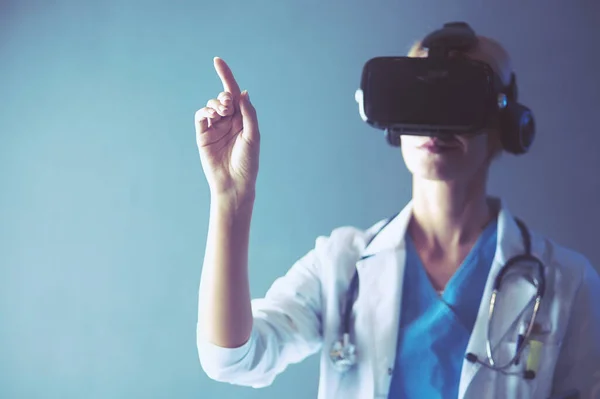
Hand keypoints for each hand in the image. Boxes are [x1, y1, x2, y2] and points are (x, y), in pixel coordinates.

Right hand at [195, 57, 259, 205]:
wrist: (234, 183)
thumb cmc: (247, 162)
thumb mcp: (253, 136)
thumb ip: (248, 113)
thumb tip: (242, 92)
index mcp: (242, 119)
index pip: (234, 93)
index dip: (225, 76)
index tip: (217, 60)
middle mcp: (228, 121)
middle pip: (223, 97)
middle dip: (224, 96)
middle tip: (227, 106)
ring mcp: (215, 128)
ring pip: (210, 105)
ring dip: (215, 104)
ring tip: (221, 113)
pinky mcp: (203, 135)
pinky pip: (200, 116)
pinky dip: (204, 111)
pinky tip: (210, 115)